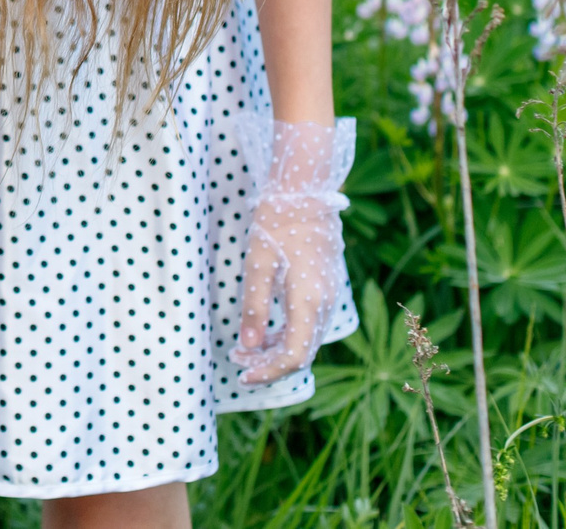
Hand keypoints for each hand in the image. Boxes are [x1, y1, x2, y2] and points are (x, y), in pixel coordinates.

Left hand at [231, 117, 352, 384]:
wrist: (305, 191)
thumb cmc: (277, 222)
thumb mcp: (258, 264)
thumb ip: (255, 308)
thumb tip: (248, 346)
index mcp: (309, 301)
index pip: (294, 356)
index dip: (268, 372)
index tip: (242, 374)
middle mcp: (325, 304)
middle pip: (301, 352)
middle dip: (268, 363)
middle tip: (236, 360)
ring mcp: (329, 296)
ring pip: (305, 340)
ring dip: (276, 350)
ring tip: (243, 348)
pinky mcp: (325, 288)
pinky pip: (308, 324)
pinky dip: (286, 334)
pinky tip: (264, 331)